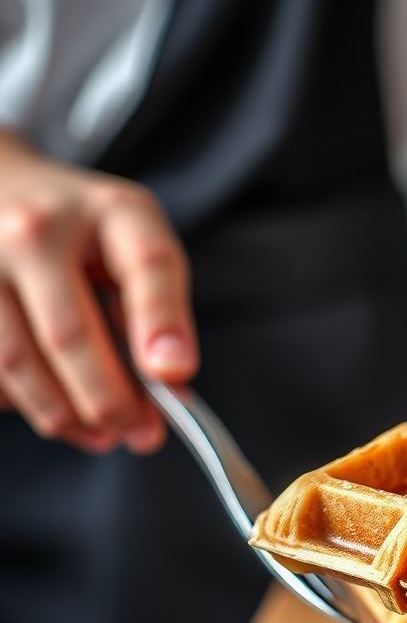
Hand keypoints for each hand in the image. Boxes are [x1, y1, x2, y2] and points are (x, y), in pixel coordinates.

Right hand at [0, 130, 197, 453]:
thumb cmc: (87, 231)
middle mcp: (36, 229)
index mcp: (111, 212)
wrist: (6, 187)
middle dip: (108, 400)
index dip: (161, 323)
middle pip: (69, 333)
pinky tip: (52, 404)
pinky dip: (23, 401)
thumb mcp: (137, 247)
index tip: (173, 374)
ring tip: (101, 434)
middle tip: (139, 434)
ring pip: (16, 362)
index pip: (146, 265)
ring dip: (63, 414)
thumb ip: (159, 311)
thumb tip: (169, 388)